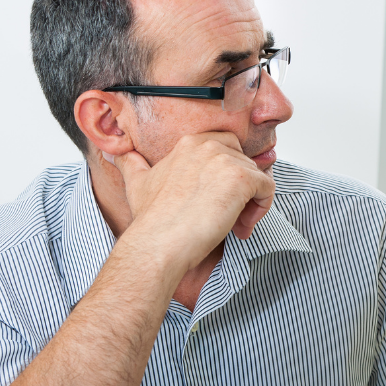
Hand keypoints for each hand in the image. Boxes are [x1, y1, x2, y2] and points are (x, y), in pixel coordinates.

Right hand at [108, 132, 274, 271]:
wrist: (160, 242)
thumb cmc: (153, 220)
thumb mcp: (137, 183)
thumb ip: (131, 164)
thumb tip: (117, 153)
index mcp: (189, 144)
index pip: (226, 149)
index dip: (226, 176)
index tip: (214, 201)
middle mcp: (208, 145)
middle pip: (245, 162)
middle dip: (243, 188)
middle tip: (229, 215)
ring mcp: (226, 160)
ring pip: (257, 177)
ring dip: (250, 204)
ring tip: (233, 226)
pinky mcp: (242, 178)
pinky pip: (268, 188)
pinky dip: (261, 209)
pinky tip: (241, 228)